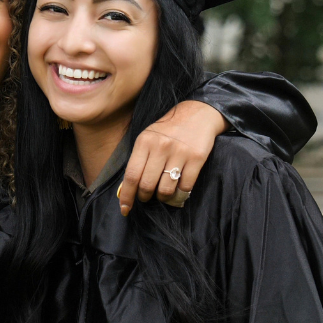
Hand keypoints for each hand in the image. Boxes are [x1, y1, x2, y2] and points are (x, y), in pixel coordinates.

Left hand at [119, 100, 228, 215]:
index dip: (127, 195)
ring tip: (163, 193)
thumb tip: (127, 188)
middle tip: (147, 197)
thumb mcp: (148, 138)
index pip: (131, 175)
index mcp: (144, 142)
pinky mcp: (196, 158)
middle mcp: (160, 147)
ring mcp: (179, 152)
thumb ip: (138, 160)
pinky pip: (185, 187)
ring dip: (163, 198)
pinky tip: (178, 190)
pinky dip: (180, 194)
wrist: (198, 113)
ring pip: (166, 189)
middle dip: (145, 197)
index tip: (125, 209)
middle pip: (147, 185)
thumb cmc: (168, 130)